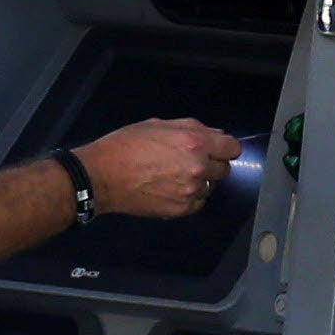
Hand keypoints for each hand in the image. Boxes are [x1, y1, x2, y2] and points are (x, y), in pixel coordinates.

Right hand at [79, 119, 241, 220]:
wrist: (102, 176)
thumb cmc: (127, 144)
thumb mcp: (158, 124)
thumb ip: (192, 127)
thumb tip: (215, 134)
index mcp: (194, 142)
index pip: (232, 148)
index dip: (224, 147)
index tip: (215, 148)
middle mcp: (197, 168)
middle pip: (224, 169)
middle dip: (212, 163)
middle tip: (190, 161)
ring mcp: (190, 192)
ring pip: (211, 187)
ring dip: (200, 181)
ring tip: (176, 176)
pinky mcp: (180, 210)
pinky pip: (198, 203)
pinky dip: (190, 197)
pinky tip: (171, 190)